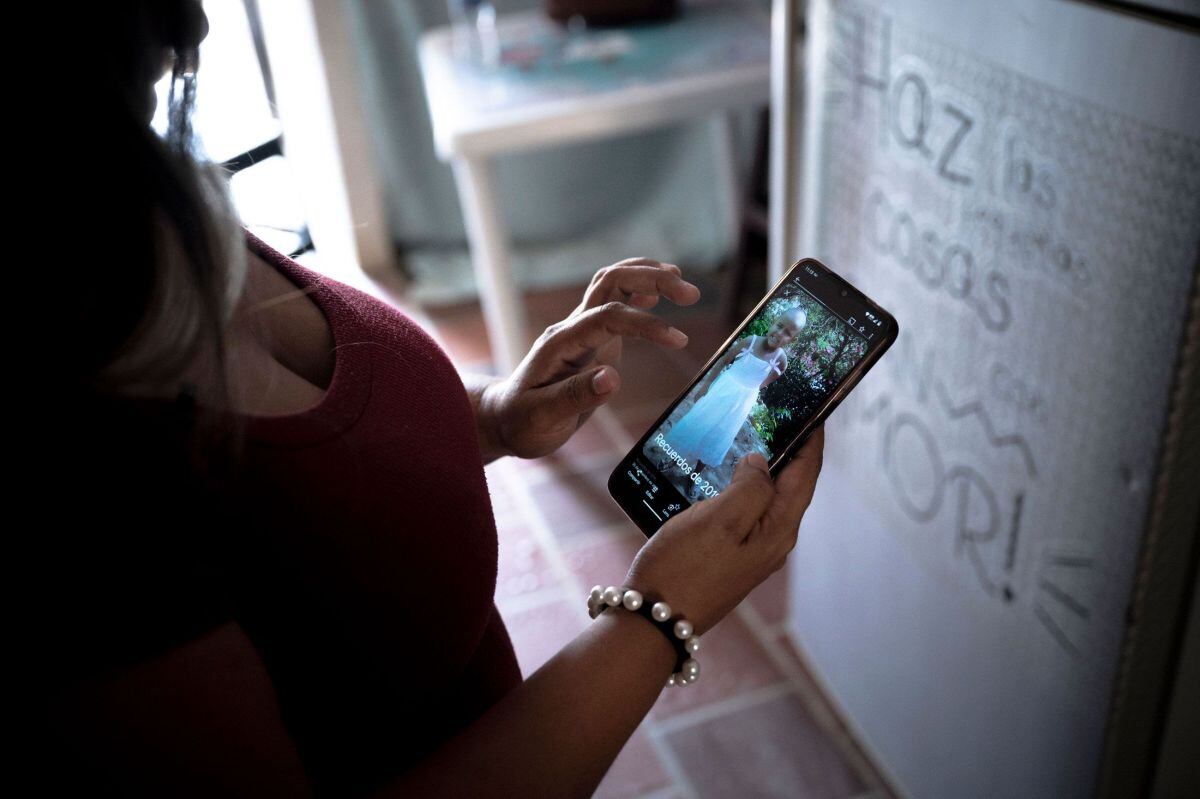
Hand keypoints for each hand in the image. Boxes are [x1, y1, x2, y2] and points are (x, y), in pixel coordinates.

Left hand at [482, 258, 699, 458]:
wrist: (505, 418)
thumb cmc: (522, 421)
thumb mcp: (543, 417)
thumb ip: (576, 397)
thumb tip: (613, 378)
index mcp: (560, 343)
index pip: (608, 317)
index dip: (645, 324)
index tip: (678, 340)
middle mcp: (571, 328)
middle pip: (611, 282)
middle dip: (651, 279)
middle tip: (691, 293)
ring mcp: (581, 329)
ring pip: (612, 283)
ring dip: (647, 276)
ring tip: (681, 281)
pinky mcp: (590, 338)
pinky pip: (613, 301)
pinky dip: (638, 290)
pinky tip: (657, 294)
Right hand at [624, 428, 824, 633]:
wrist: (654, 622)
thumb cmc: (683, 571)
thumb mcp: (720, 520)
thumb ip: (751, 487)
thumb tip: (761, 463)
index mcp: (778, 530)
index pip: (806, 474)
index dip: (812, 439)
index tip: (814, 409)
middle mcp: (771, 542)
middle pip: (790, 485)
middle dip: (788, 449)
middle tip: (779, 414)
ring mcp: (751, 552)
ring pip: (765, 498)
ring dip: (761, 468)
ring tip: (751, 436)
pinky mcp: (728, 556)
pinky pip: (743, 512)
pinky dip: (739, 488)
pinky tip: (721, 477)